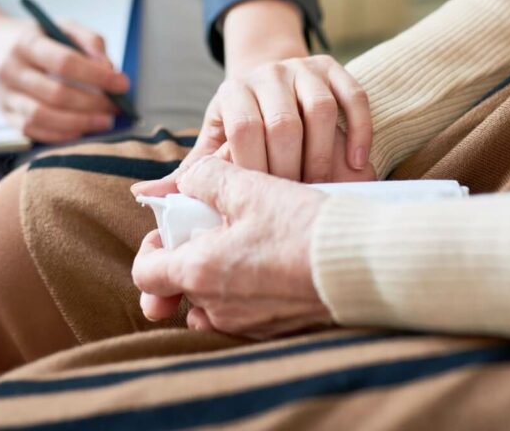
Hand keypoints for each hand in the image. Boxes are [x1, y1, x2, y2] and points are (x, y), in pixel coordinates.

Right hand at [0, 0, 129, 142]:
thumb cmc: (30, 36)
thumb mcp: (59, 25)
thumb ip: (88, 40)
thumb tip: (109, 68)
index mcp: (26, 42)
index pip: (65, 62)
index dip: (97, 76)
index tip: (122, 84)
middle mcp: (10, 70)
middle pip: (56, 93)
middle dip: (93, 104)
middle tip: (116, 107)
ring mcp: (4, 95)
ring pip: (43, 117)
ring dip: (79, 123)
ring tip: (103, 121)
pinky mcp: (3, 115)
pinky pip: (33, 131)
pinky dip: (61, 135)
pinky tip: (81, 130)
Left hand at [132, 157, 332, 338]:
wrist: (363, 265)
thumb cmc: (304, 227)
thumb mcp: (250, 187)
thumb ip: (206, 178)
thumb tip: (188, 180)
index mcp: (200, 273)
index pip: (146, 274)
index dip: (152, 247)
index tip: (175, 228)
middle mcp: (218, 308)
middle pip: (183, 286)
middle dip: (193, 257)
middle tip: (219, 228)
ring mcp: (248, 325)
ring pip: (214, 301)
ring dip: (221, 274)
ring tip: (249, 242)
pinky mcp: (277, 330)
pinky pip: (246, 313)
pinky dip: (249, 290)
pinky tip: (274, 262)